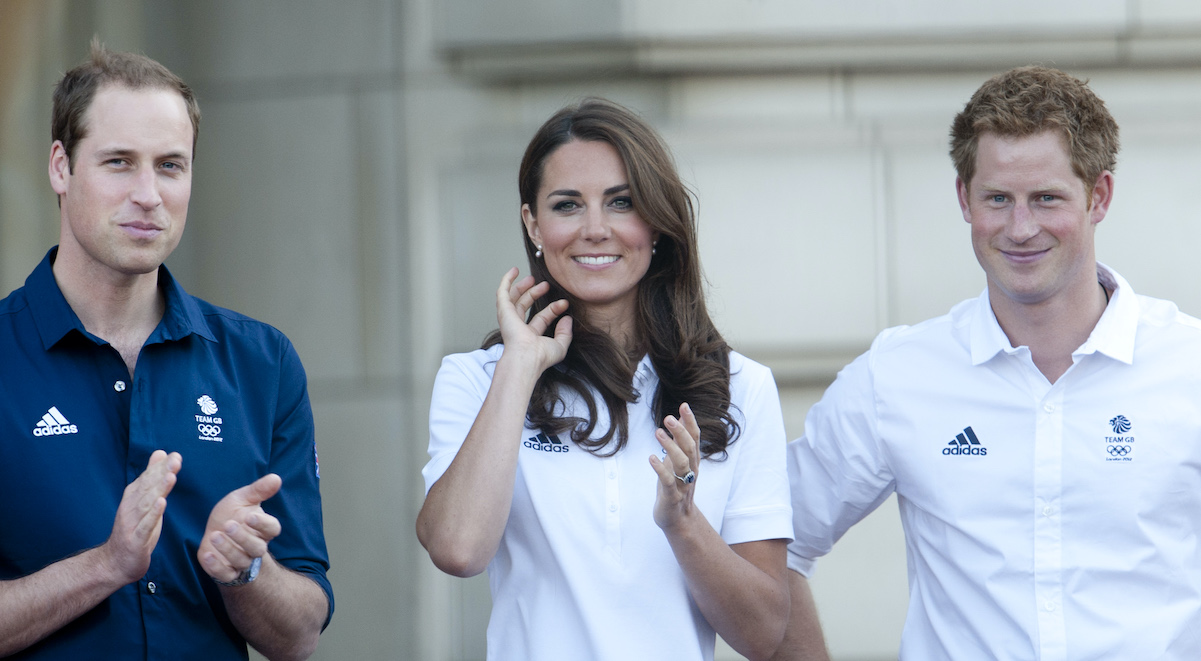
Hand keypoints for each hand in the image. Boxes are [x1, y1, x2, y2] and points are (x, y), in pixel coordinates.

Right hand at [100, 450, 181, 582]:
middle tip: (175, 460)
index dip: (160, 467)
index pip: (147, 479)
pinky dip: (153, 515)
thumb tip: (161, 452)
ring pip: (146, 504)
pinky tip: (161, 503)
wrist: (115, 562)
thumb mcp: (145, 500)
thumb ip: (152, 477)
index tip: (175, 455)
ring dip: (158, 490)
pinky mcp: (135, 540)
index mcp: (133, 497)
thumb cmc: (134, 529)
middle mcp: (130, 508)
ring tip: (170, 477)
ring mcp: (131, 524)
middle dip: (161, 473)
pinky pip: (144, 526)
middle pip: (147, 488)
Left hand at [198, 474, 282, 583]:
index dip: (262, 524)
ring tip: (215, 535)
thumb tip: (276, 477)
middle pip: (257, 548)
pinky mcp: (226, 572)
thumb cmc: (232, 514)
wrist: (215, 533)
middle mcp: (256, 547)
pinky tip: (207, 554)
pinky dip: (217, 567)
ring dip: (228, 549)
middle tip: (229, 525)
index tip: (250, 516)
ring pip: (241, 561)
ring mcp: (241, 561)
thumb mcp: (243, 498)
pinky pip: (226, 575)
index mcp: (263, 529)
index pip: (271, 529)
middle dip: (243, 538)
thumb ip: (259, 490)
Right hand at [496, 267, 571, 372]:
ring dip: (523, 287)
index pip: (542, 318)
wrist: (526, 358)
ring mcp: (509, 318)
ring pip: (514, 298)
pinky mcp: (503, 310)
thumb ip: (565, 333)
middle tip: (545, 285)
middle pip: (525, 305)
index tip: (565, 303)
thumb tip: (567, 319)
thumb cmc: (540, 357)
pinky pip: (503, 292)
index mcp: (529, 335)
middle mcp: (517, 327)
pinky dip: (507, 280)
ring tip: (532, 278)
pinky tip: (514, 271)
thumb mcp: (560, 346)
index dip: (553, 309)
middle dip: (535, 294)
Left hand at [650, 403, 700, 530]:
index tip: (684, 405)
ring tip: (657, 432)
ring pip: (682, 463)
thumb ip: (679, 440)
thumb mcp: (677, 461)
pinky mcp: (672, 496)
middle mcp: (691, 471)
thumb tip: (679, 416)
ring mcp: (683, 484)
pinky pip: (668, 481)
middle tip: (668, 418)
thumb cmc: (675, 486)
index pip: (695, 438)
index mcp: (693, 460)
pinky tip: (651, 457)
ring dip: (670, 447)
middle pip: (690, 448)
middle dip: (680, 431)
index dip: (690, 422)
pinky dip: (660, 469)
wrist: (677, 520)